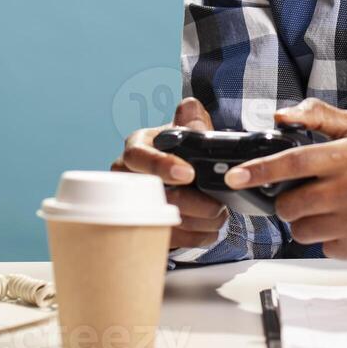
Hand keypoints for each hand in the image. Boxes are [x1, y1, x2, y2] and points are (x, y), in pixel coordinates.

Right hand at [112, 97, 229, 249]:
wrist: (179, 174)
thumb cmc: (179, 150)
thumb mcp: (188, 131)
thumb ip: (192, 120)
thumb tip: (189, 109)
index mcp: (137, 147)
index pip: (138, 156)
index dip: (161, 166)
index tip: (188, 174)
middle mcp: (128, 176)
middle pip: (149, 195)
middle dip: (188, 203)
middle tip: (215, 206)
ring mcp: (133, 204)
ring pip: (159, 220)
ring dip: (195, 223)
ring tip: (218, 217)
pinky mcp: (144, 227)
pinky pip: (165, 238)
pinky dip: (192, 237)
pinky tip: (209, 231)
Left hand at [222, 98, 346, 260]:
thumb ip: (317, 115)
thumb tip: (280, 116)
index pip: (295, 161)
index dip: (261, 170)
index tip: (236, 176)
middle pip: (291, 204)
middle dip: (286, 202)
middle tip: (304, 195)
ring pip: (301, 230)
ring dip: (305, 222)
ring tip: (328, 210)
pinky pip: (322, 248)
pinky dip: (327, 238)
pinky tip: (346, 225)